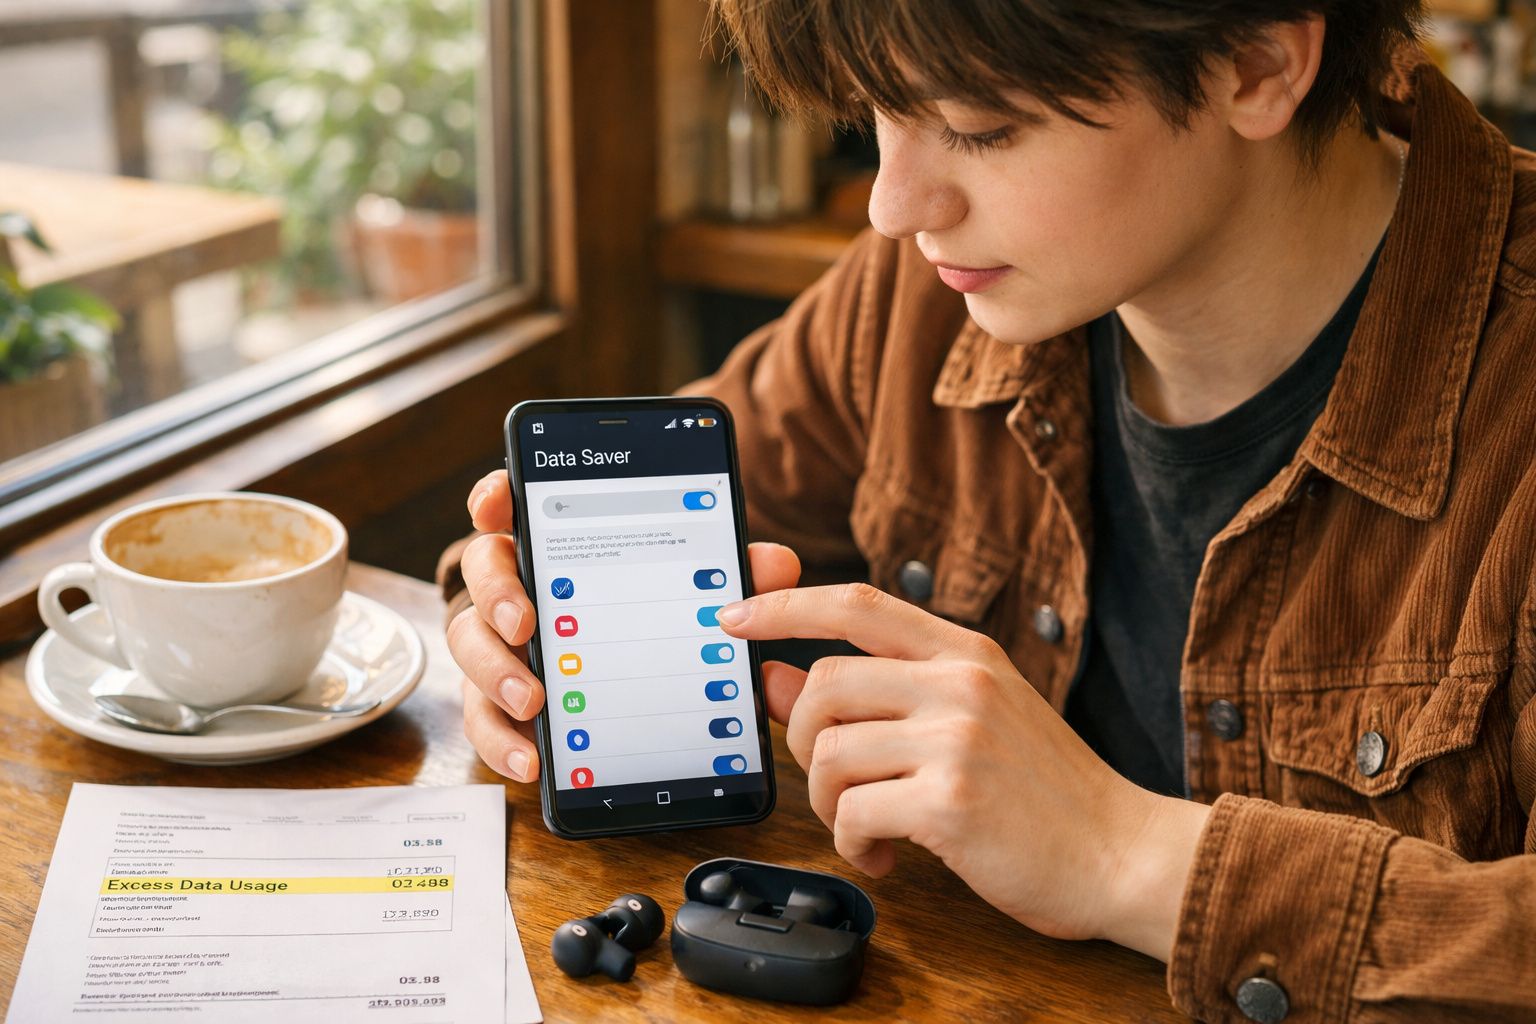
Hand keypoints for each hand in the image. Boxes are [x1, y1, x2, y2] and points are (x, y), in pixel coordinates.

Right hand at [450, 470, 803, 781]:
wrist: (631, 690)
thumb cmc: (654, 618)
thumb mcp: (695, 592)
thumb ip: (729, 573)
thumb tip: (773, 564)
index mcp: (557, 543)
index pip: (514, 502)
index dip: (498, 495)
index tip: (499, 504)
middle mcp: (518, 585)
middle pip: (482, 569)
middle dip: (497, 592)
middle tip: (524, 622)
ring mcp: (501, 644)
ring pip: (470, 644)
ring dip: (496, 672)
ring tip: (533, 703)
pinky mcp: (499, 700)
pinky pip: (483, 718)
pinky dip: (501, 741)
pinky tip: (532, 761)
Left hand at [715, 583, 1210, 959]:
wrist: (1125, 854)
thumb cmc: (1046, 793)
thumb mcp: (970, 722)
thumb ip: (880, 695)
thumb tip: (778, 676)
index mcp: (966, 653)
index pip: (857, 602)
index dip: (784, 605)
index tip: (734, 617)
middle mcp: (960, 683)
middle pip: (823, 682)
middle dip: (802, 740)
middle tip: (833, 779)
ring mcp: (957, 739)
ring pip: (828, 752)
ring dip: (828, 803)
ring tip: (865, 826)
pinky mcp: (951, 801)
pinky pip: (852, 813)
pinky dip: (853, 843)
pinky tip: (886, 853)